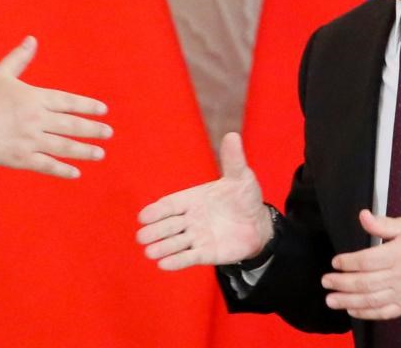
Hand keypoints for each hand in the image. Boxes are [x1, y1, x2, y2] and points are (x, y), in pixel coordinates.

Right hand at [0, 36, 110, 178]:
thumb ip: (19, 58)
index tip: (103, 110)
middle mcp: (36, 119)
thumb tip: (32, 39)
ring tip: (100, 153)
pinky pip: (46, 165)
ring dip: (84, 150)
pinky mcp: (20, 158)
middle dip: (92, 129)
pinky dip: (62, 169)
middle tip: (108, 132)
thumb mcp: (0, 73)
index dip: (87, 106)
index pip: (68, 102)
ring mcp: (30, 140)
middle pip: (71, 125)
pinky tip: (76, 173)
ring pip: (64, 146)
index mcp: (34, 98)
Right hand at [136, 132, 270, 269]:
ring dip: (163, 248)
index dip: (157, 211)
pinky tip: (163, 265)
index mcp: (192, 199)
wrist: (258, 224)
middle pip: (168, 225)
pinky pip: (189, 257)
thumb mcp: (240, 177)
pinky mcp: (206, 253)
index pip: (170, 205)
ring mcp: (197, 237)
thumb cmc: (244, 197)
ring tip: (150, 253)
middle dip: (155, 231)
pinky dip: (177, 261)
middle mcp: (191, 219)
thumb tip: (232, 135)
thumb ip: (232, 160)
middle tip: (141, 237)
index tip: (143, 217)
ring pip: (175, 243)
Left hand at [322, 209, 400, 318]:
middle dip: (341, 283)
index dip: (347, 263)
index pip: (366, 261)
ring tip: (331, 300)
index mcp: (398, 254)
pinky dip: (368, 313)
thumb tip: (363, 216)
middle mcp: (400, 276)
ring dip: (349, 301)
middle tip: (326, 282)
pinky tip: (354, 310)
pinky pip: (386, 312)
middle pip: (365, 283)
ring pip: (372, 300)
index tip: (335, 262)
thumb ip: (383, 223)